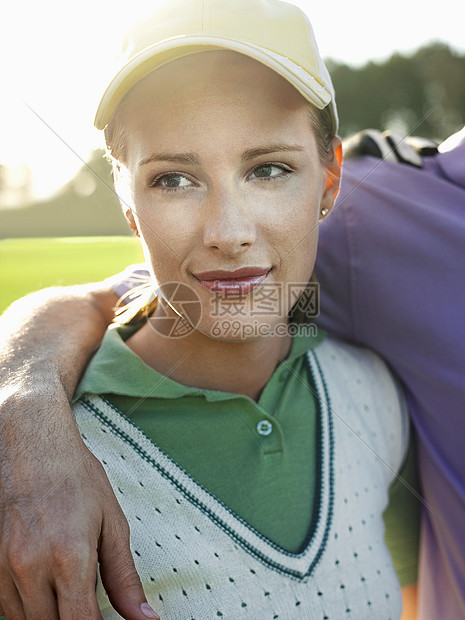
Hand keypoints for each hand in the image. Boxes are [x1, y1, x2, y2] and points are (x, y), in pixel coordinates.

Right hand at [0, 394, 158, 619]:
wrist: (33, 446)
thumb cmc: (74, 478)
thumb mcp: (111, 523)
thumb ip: (124, 577)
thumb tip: (143, 617)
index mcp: (69, 557)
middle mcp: (31, 567)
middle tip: (89, 606)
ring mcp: (4, 567)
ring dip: (50, 616)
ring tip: (68, 588)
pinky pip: (7, 606)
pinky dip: (28, 606)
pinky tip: (45, 585)